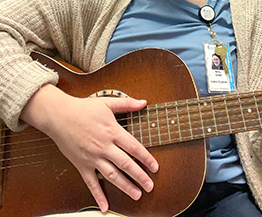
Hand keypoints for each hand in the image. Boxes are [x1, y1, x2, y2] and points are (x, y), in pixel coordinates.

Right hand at [21, 84, 158, 212]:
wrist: (59, 115)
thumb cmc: (83, 108)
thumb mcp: (107, 102)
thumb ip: (127, 103)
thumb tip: (143, 102)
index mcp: (112, 131)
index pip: (134, 147)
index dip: (146, 158)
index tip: (155, 167)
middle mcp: (104, 147)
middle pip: (126, 164)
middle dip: (140, 176)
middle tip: (150, 186)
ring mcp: (92, 157)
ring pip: (112, 175)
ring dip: (125, 186)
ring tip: (137, 195)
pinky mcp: (81, 165)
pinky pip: (91, 183)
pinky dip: (98, 196)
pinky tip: (105, 206)